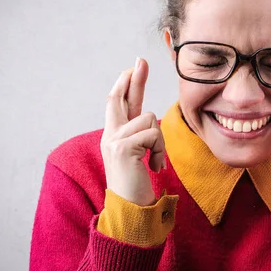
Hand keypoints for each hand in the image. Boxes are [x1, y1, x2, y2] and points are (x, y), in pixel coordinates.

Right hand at [100, 58, 165, 205]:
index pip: (119, 103)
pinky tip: (154, 167)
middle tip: (140, 60)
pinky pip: (152, 133)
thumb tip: (150, 118)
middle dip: (134, 79)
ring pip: (149, 119)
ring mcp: (113, 140)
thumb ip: (141, 136)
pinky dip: (159, 150)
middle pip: (121, 99)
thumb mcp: (139, 155)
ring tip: (154, 161)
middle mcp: (110, 135)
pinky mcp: (122, 147)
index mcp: (114, 136)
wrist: (132, 210)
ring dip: (159, 141)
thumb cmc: (138, 185)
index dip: (126, 85)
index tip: (133, 68)